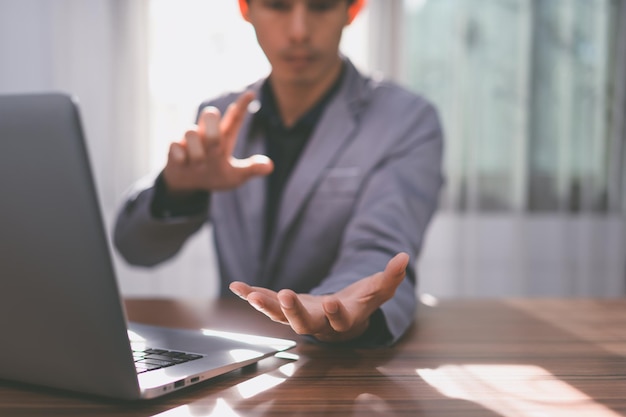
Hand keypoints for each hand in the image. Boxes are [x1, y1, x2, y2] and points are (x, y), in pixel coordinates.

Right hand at [163, 91, 272, 192]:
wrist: (188, 185)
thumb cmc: (214, 175)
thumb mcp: (234, 177)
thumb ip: (250, 170)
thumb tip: (270, 167)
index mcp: (225, 138)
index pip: (234, 119)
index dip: (242, 107)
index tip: (251, 94)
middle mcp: (207, 133)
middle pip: (209, 114)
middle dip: (212, 127)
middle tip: (215, 147)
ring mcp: (189, 139)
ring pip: (190, 131)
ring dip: (196, 152)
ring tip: (198, 165)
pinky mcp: (174, 147)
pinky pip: (174, 145)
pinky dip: (180, 156)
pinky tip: (183, 163)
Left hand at [229, 252, 409, 342]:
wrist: (340, 316)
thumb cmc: (361, 303)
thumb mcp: (378, 290)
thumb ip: (391, 277)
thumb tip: (404, 257)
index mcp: (343, 321)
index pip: (340, 321)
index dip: (336, 315)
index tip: (332, 303)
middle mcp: (318, 325)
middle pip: (303, 324)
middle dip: (293, 311)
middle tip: (284, 295)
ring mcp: (298, 318)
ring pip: (279, 318)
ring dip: (265, 306)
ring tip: (249, 294)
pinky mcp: (284, 309)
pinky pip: (266, 304)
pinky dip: (251, 295)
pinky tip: (236, 286)